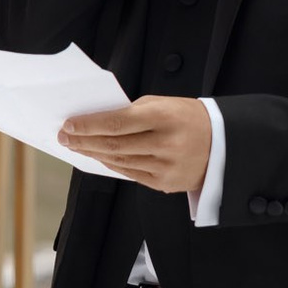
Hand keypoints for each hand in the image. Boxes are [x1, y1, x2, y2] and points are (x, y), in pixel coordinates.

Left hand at [59, 97, 211, 193]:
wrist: (223, 143)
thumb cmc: (188, 117)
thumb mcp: (164, 104)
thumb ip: (133, 111)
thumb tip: (97, 121)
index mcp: (165, 117)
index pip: (118, 122)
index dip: (89, 125)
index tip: (69, 124)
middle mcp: (165, 144)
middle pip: (114, 144)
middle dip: (84, 140)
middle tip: (64, 136)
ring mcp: (166, 167)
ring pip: (119, 161)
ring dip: (93, 153)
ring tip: (76, 146)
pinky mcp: (166, 184)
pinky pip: (130, 174)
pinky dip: (111, 164)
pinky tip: (98, 157)